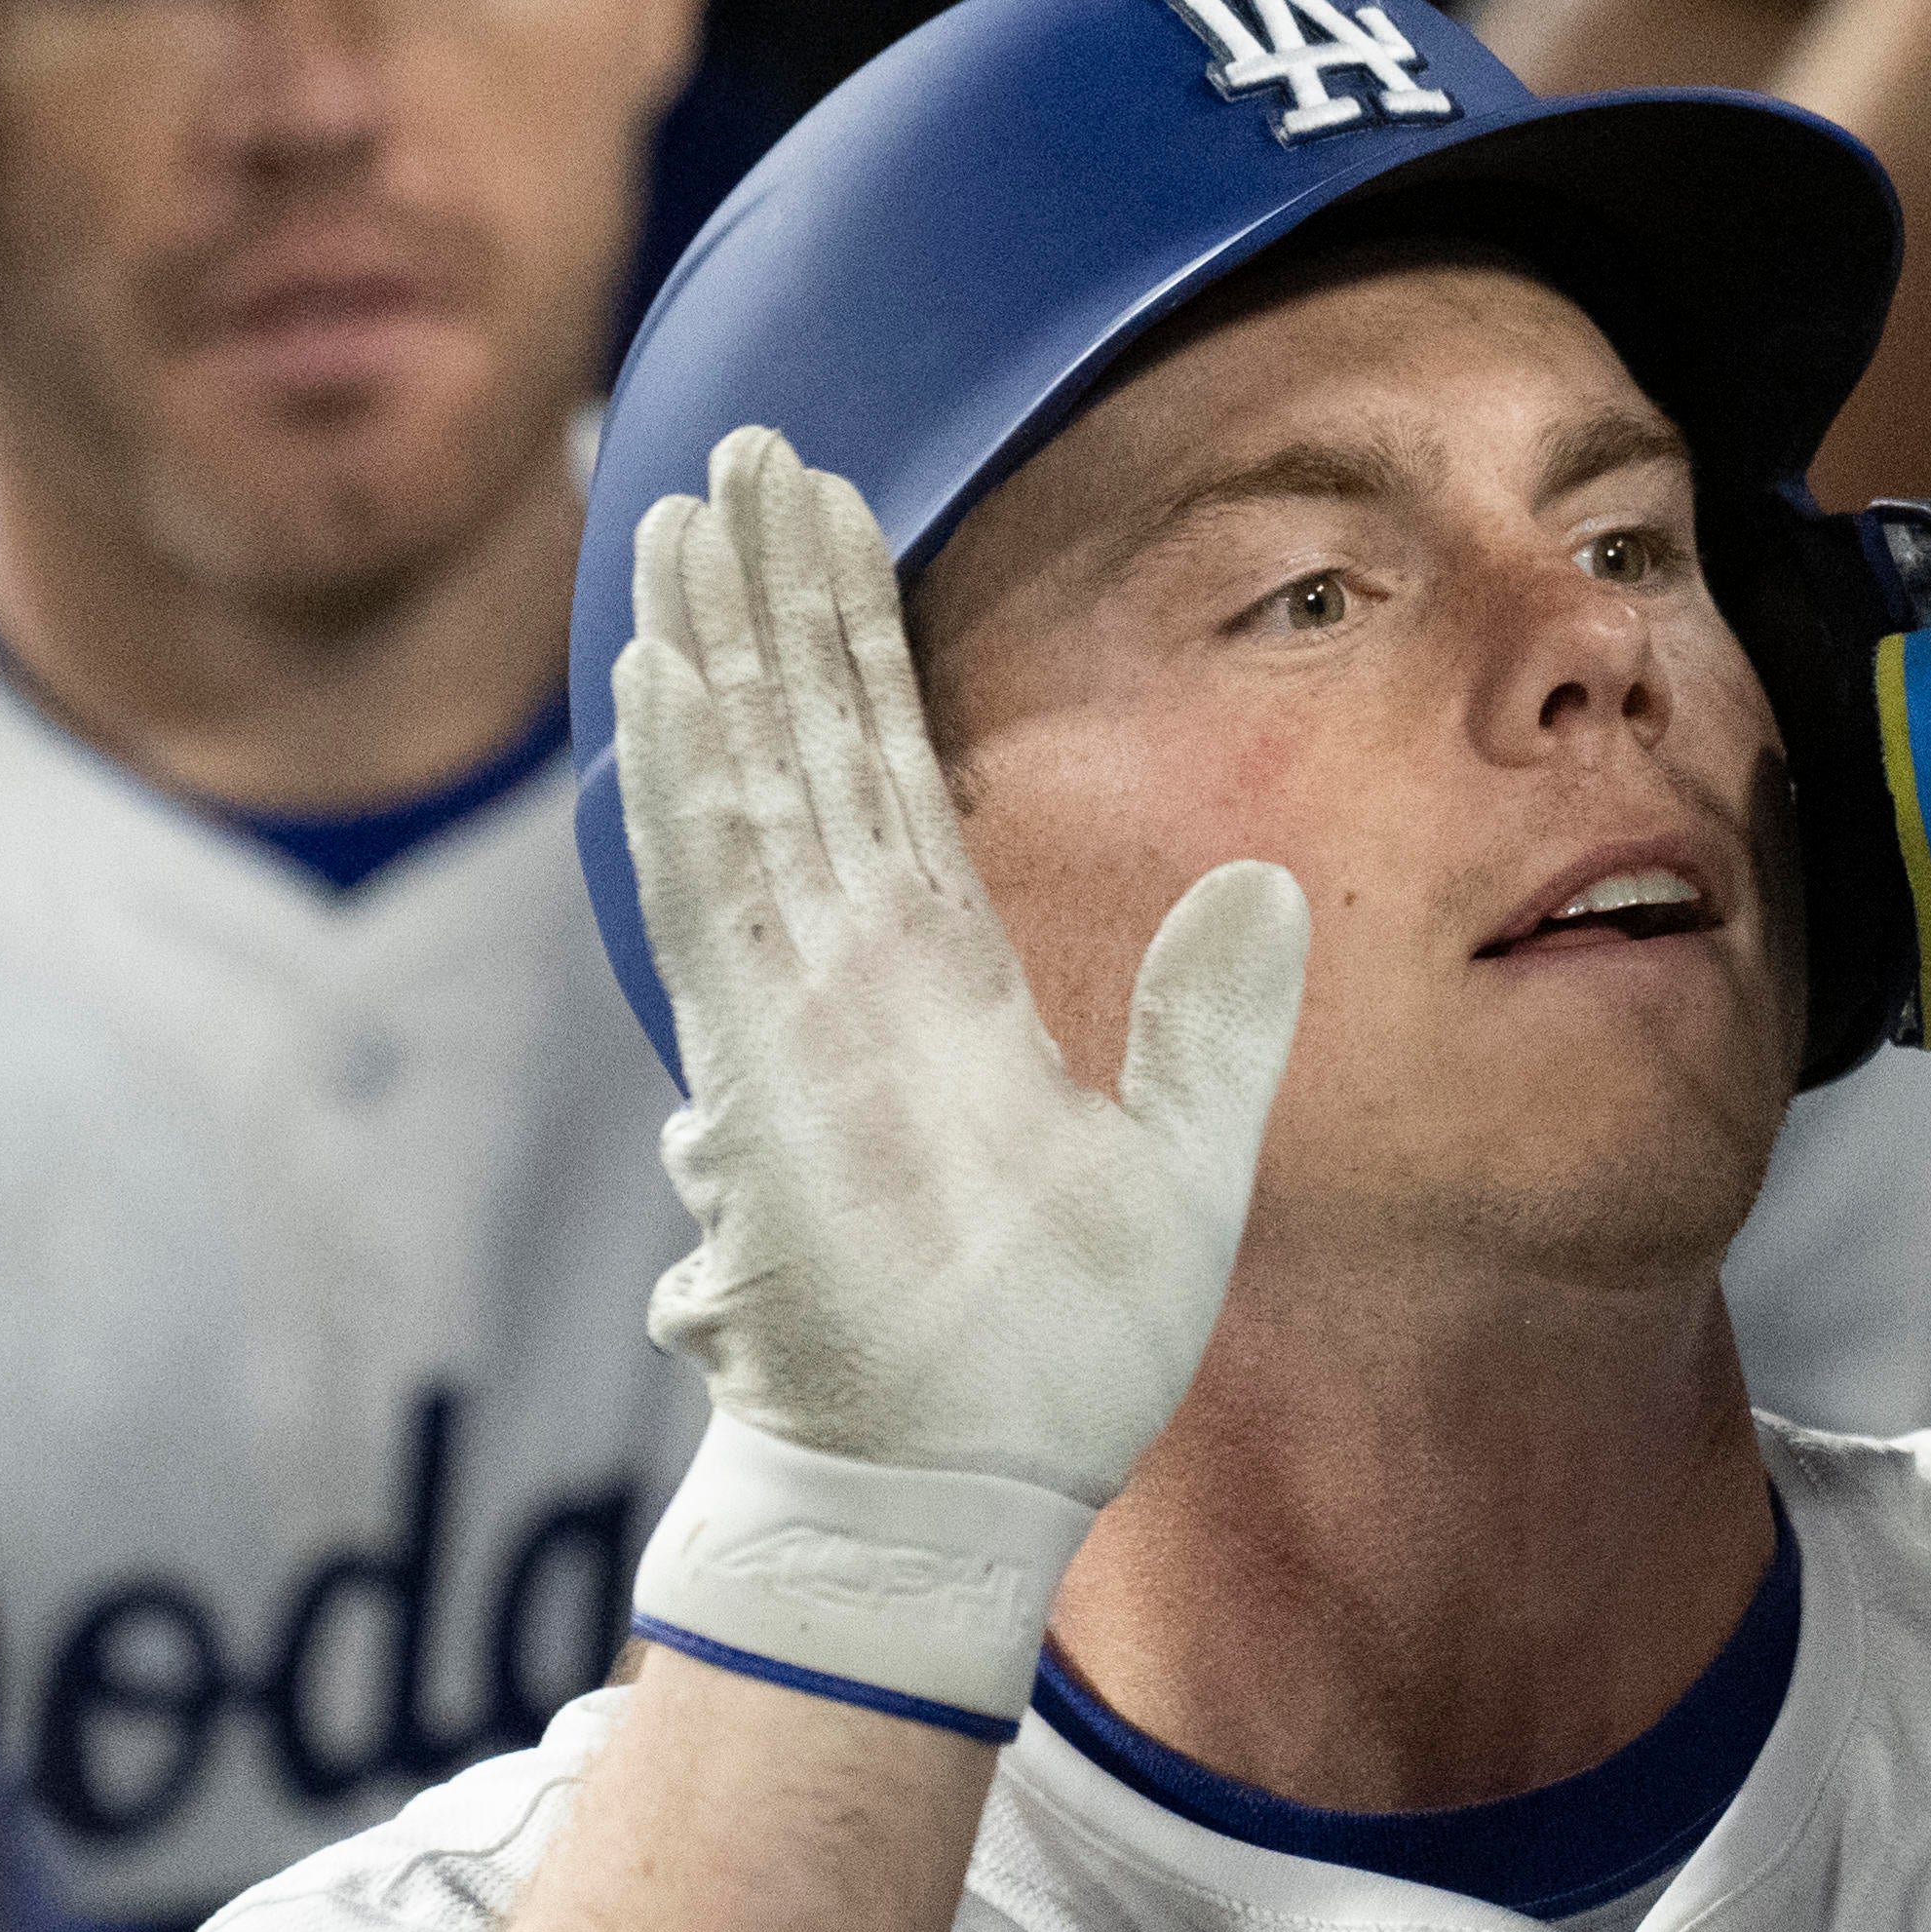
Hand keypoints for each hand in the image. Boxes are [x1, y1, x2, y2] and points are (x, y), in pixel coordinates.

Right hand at [610, 426, 1301, 1507]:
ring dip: (716, 647)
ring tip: (692, 509)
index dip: (859, 636)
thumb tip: (1270, 884)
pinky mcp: (763, 1066)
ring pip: (745, 783)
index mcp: (942, 979)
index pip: (892, 764)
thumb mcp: (1183, 1161)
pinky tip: (660, 676)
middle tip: (746, 448)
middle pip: (804, 736)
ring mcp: (796, 1010)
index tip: (837, 513)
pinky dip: (686, 785)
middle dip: (774, 593)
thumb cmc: (1052, 1359)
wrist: (969, 1483)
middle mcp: (853, 971)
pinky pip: (715, 896)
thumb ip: (1215, 1021)